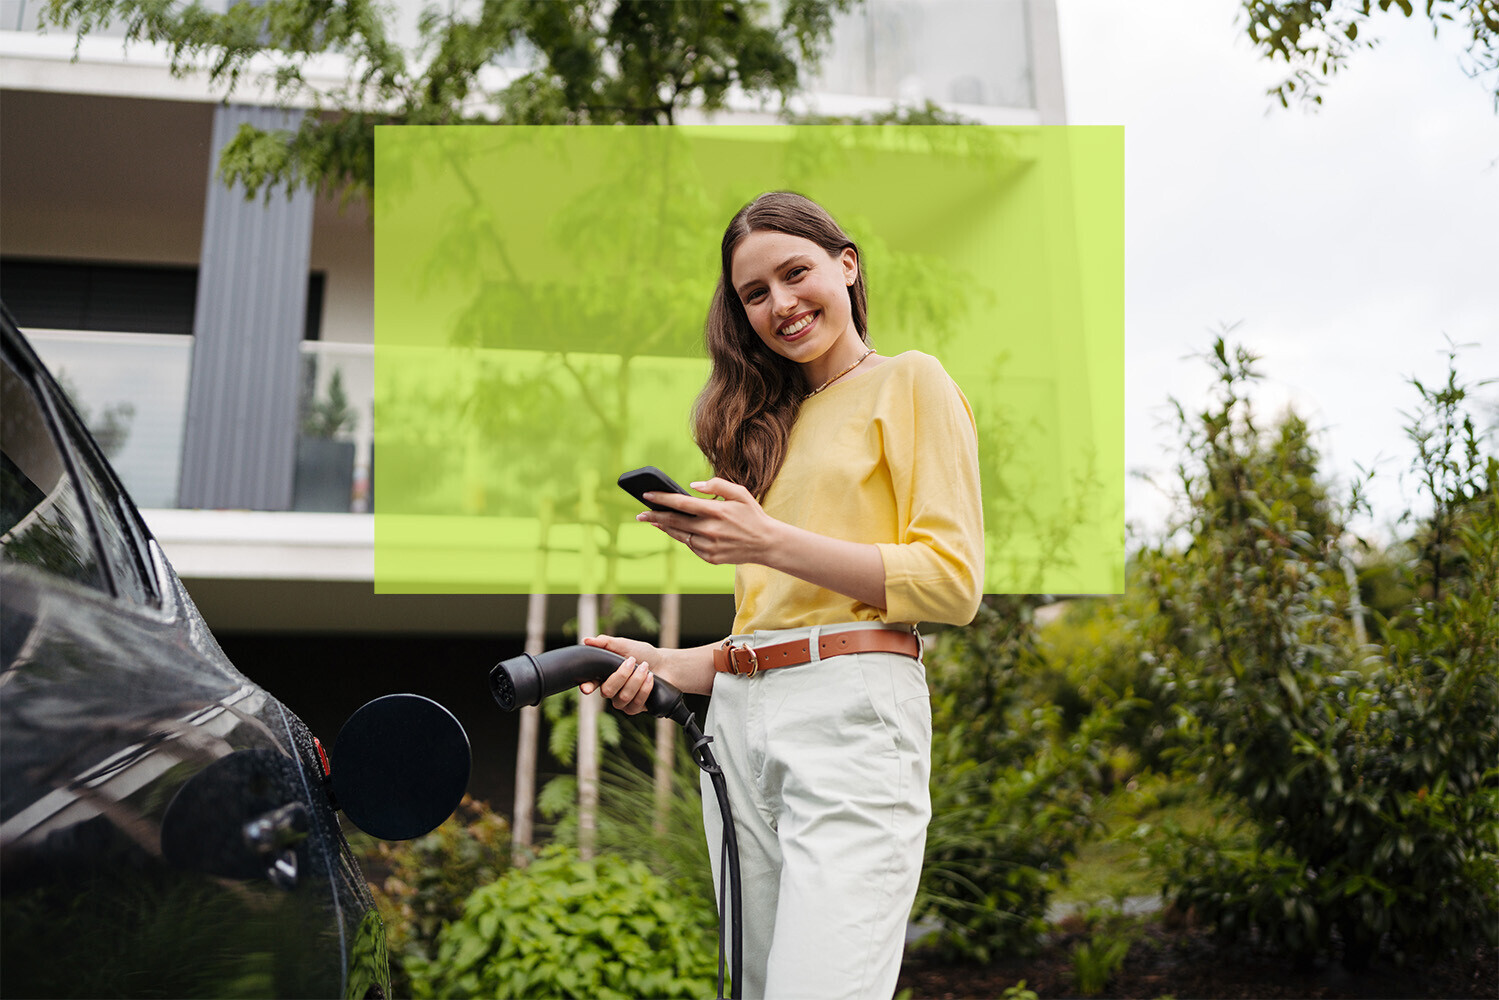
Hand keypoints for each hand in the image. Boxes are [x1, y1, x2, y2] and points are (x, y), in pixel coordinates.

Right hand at [579, 634, 659, 713]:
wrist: (664, 665)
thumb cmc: (643, 654)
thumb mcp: (625, 645)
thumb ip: (606, 643)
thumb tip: (586, 640)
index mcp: (603, 675)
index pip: (590, 683)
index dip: (587, 686)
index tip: (586, 689)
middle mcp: (610, 690)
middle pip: (607, 691)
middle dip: (622, 675)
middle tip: (633, 660)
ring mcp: (621, 701)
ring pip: (623, 698)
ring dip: (636, 680)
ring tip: (645, 667)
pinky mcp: (633, 708)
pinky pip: (635, 704)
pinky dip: (644, 689)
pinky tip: (650, 678)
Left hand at [638, 477, 782, 565]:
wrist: (767, 543)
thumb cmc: (752, 515)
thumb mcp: (740, 493)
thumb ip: (717, 484)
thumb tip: (693, 485)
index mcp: (717, 511)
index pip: (682, 503)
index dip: (662, 498)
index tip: (647, 495)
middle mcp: (711, 529)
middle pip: (674, 521)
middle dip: (654, 516)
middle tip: (639, 513)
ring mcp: (709, 546)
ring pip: (679, 535)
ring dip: (665, 527)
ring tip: (653, 520)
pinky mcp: (710, 557)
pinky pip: (690, 545)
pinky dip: (683, 537)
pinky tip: (677, 530)